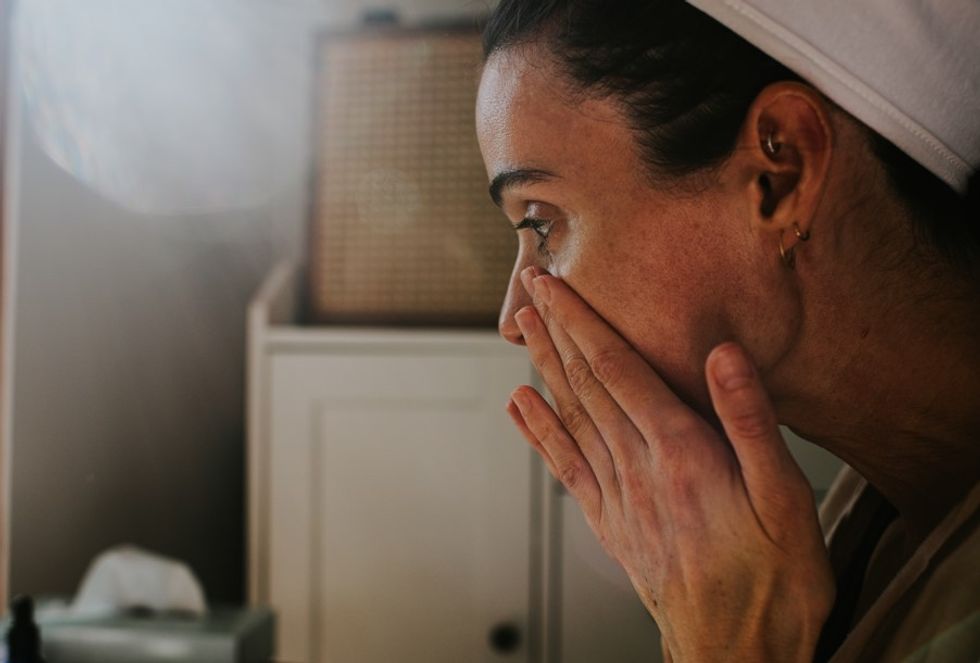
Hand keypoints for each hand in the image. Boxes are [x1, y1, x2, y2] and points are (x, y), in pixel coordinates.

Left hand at [505, 268, 834, 661]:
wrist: (740, 655)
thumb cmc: (776, 580)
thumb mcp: (786, 500)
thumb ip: (751, 422)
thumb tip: (722, 354)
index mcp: (681, 454)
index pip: (618, 370)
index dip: (582, 322)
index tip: (554, 284)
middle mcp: (638, 470)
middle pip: (586, 386)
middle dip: (555, 331)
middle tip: (527, 288)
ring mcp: (619, 499)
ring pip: (571, 418)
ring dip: (543, 369)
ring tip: (520, 331)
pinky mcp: (612, 525)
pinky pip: (566, 468)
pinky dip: (540, 433)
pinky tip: (522, 408)